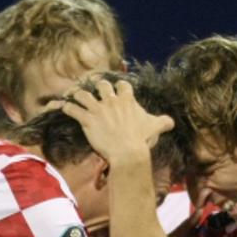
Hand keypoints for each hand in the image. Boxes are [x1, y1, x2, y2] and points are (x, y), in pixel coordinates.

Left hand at [56, 79, 173, 163]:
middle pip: (101, 85)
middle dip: (97, 87)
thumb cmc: (141, 139)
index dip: (119, 86)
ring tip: (73, 96)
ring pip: (83, 94)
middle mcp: (111, 101)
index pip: (122, 85)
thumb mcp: (154, 127)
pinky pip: (73, 110)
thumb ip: (163, 122)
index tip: (117, 89)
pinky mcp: (88, 120)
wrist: (128, 152)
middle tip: (95, 92)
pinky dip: (67, 108)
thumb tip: (172, 122)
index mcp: (127, 100)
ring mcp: (98, 109)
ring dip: (77, 95)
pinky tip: (64, 108)